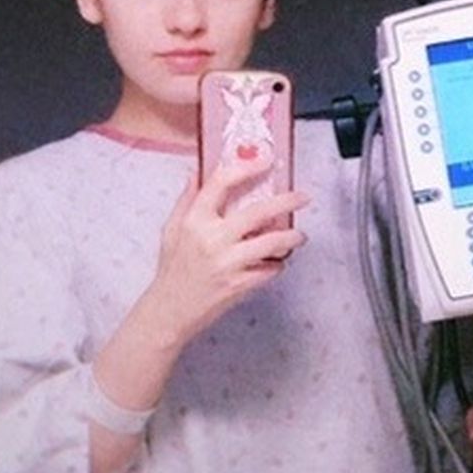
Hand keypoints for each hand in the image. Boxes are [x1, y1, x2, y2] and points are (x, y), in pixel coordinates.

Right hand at [149, 159, 308, 342]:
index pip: (222, 183)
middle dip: (287, 201)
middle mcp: (212, 239)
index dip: (247, 167)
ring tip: (298, 236)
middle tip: (303, 197)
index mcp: (195, 221)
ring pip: (272, 242)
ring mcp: (227, 262)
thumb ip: (186, 201)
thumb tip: (195, 174)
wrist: (169, 311)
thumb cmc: (172, 271)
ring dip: (291, 237)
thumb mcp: (171, 230)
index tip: (265, 160)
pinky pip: (270, 269)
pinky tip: (275, 262)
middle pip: (258, 212)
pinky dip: (277, 264)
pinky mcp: (239, 284)